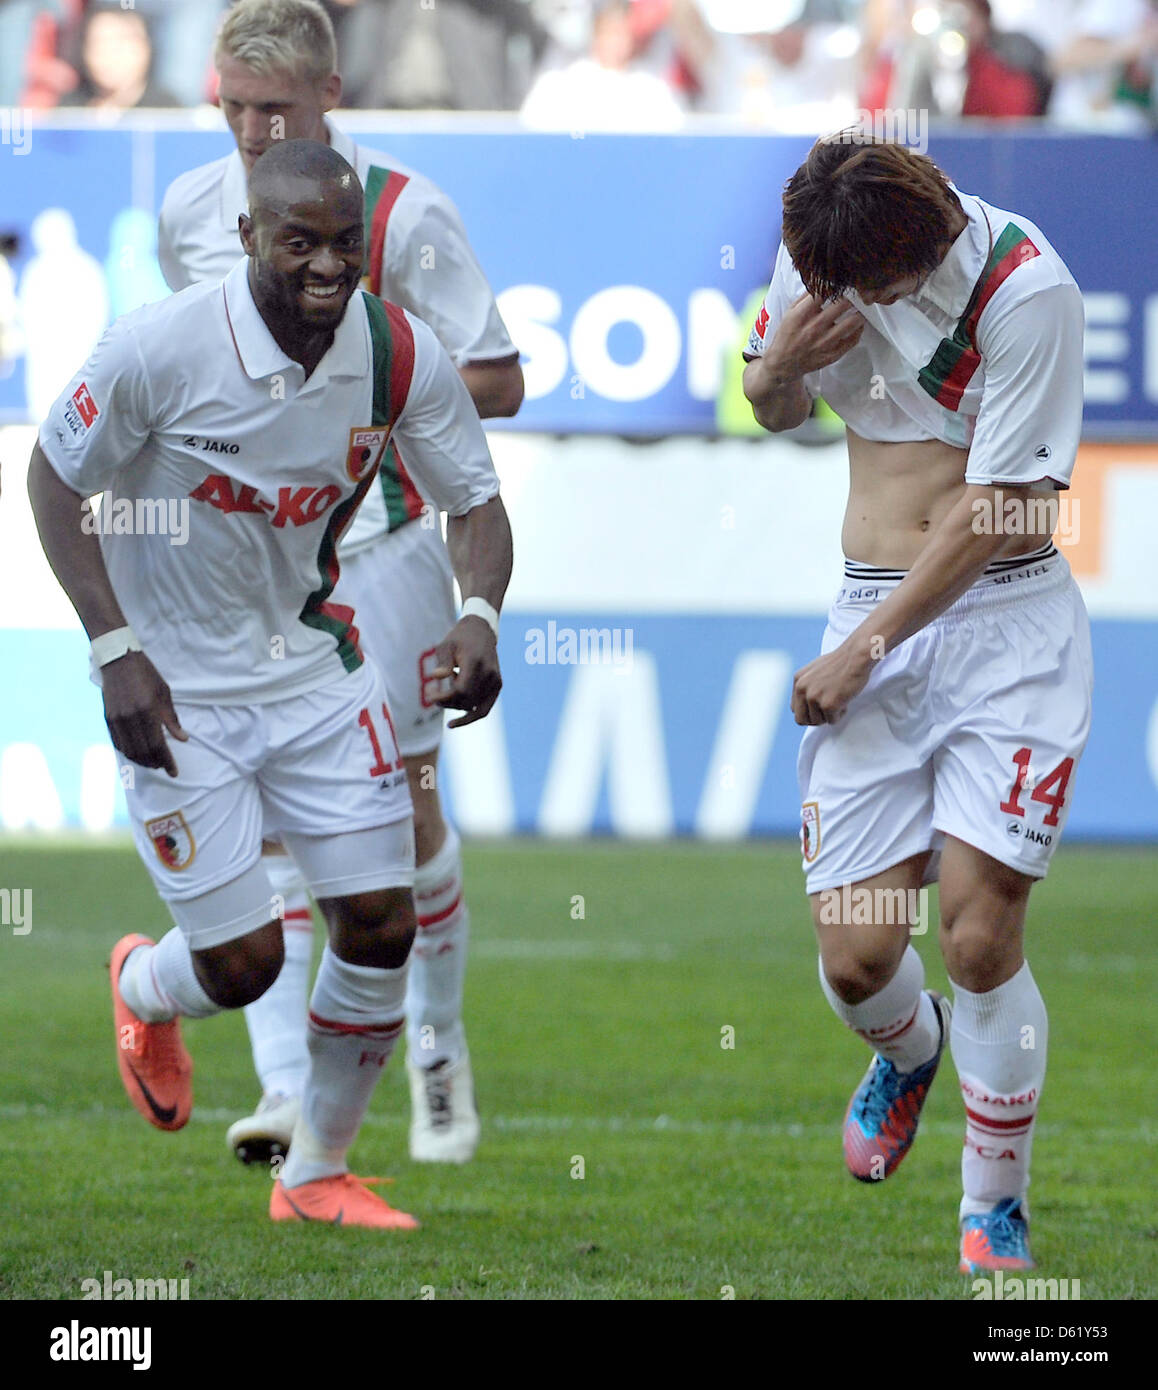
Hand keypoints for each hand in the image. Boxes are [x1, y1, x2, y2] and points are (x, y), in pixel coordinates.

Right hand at [101, 651, 187, 776]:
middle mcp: (130, 718)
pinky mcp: (107, 719)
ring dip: (141, 760)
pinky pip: (118, 743)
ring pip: (129, 750)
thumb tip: (182, 739)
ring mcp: (116, 720)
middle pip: (142, 752)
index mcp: (147, 711)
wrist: (118, 660)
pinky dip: (128, 752)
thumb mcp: (164, 694)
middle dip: (155, 763)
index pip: (157, 745)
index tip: (174, 772)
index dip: (166, 761)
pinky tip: (137, 752)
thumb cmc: (146, 674)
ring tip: (152, 762)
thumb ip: (171, 719)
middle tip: (164, 766)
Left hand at [429, 615, 501, 728]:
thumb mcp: (446, 645)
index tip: (429, 696)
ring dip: (456, 704)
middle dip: (447, 702)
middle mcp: (489, 673)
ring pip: (473, 706)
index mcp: (476, 662)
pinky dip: (470, 717)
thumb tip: (435, 677)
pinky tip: (454, 724)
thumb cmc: (460, 638)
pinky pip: (484, 709)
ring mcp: (496, 681)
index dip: (444, 698)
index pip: (460, 690)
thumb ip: (442, 662)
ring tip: (447, 689)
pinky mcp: (498, 685)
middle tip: (432, 694)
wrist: (482, 631)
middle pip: (466, 700)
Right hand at [765, 292, 864, 379]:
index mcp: (801, 316)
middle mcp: (814, 329)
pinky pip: (852, 341)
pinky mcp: (832, 355)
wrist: (783, 364)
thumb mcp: (790, 313)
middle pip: (842, 305)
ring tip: (860, 308)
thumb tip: (821, 282)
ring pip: (852, 323)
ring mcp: (824, 343)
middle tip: (856, 293)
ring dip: (859, 313)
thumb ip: (805, 297)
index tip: (841, 283)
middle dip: (852, 296)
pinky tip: (857, 325)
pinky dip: (858, 330)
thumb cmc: (787, 336)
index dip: (834, 285)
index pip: (822, 293)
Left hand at [791, 638, 876, 725]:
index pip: (795, 709)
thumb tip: (806, 702)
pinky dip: (840, 714)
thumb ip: (808, 685)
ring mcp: (814, 697)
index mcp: (798, 680)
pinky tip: (845, 700)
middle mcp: (802, 689)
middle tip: (828, 712)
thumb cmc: (841, 661)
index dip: (808, 712)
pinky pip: (832, 721)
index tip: (818, 709)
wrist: (856, 657)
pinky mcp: (828, 704)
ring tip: (839, 700)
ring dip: (829, 715)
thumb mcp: (815, 670)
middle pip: (801, 719)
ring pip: (817, 721)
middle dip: (816, 718)